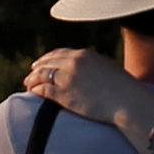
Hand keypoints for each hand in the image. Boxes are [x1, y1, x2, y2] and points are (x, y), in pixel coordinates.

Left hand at [20, 49, 153, 141]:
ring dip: (33, 79)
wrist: (126, 100)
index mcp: (84, 54)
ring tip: (27, 84)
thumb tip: (89, 71)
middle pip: (47, 62)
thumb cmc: (123, 88)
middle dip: (37, 67)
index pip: (59, 53)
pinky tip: (32, 93)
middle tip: (31, 73)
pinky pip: (44, 90)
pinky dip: (36, 90)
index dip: (48, 58)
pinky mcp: (64, 94)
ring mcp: (67, 78)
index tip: (42, 62)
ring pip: (42, 75)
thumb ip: (94, 66)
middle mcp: (73, 63)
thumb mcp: (107, 69)